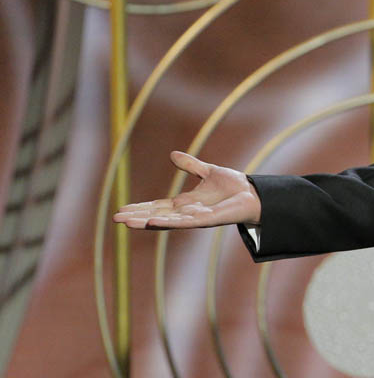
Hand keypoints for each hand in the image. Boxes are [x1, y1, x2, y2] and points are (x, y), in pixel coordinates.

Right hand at [112, 151, 261, 228]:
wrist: (254, 193)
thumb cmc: (234, 186)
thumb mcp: (208, 172)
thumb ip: (191, 166)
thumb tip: (173, 154)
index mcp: (186, 203)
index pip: (158, 207)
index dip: (140, 208)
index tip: (121, 210)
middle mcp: (188, 213)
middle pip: (157, 216)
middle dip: (137, 218)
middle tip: (116, 219)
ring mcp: (197, 218)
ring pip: (167, 222)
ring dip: (147, 222)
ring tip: (127, 223)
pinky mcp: (208, 220)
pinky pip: (185, 223)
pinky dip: (168, 223)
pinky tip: (153, 223)